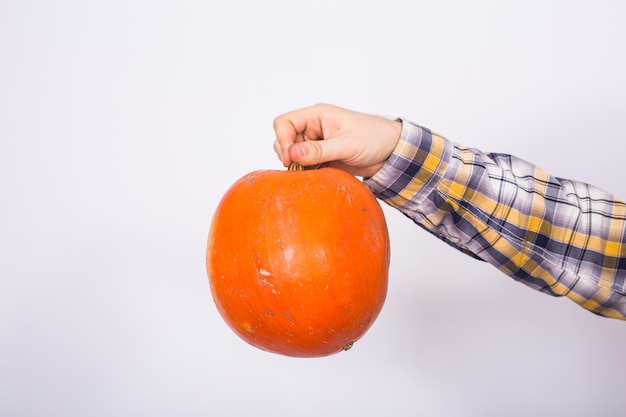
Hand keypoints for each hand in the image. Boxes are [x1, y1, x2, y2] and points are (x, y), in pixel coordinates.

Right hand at [272, 103, 401, 177]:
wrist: (392, 153)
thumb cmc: (374, 138)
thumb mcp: (346, 144)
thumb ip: (318, 150)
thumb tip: (292, 153)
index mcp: (317, 115)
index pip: (285, 123)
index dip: (283, 140)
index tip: (290, 159)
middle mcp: (313, 128)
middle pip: (285, 140)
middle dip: (289, 155)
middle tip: (302, 169)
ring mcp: (317, 144)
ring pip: (293, 155)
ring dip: (298, 166)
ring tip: (313, 173)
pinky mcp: (322, 158)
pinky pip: (305, 165)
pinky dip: (306, 173)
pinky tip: (317, 177)